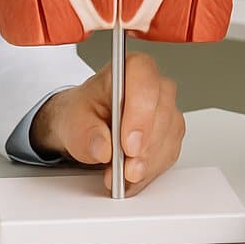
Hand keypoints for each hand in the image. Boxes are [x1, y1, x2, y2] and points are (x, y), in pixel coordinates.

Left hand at [29, 52, 184, 195]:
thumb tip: (103, 147)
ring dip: (146, 163)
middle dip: (144, 147)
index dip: (140, 113)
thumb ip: (85, 132)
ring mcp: (166, 109)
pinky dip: (150, 170)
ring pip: (168, 136)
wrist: (88, 125)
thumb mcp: (73, 119)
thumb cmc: (84, 112)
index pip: (144, 80)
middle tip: (125, 170)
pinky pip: (169, 154)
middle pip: (162, 112)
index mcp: (130, 68)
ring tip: (121, 176)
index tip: (128, 145)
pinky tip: (132, 176)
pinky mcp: (171, 133)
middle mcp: (154, 85)